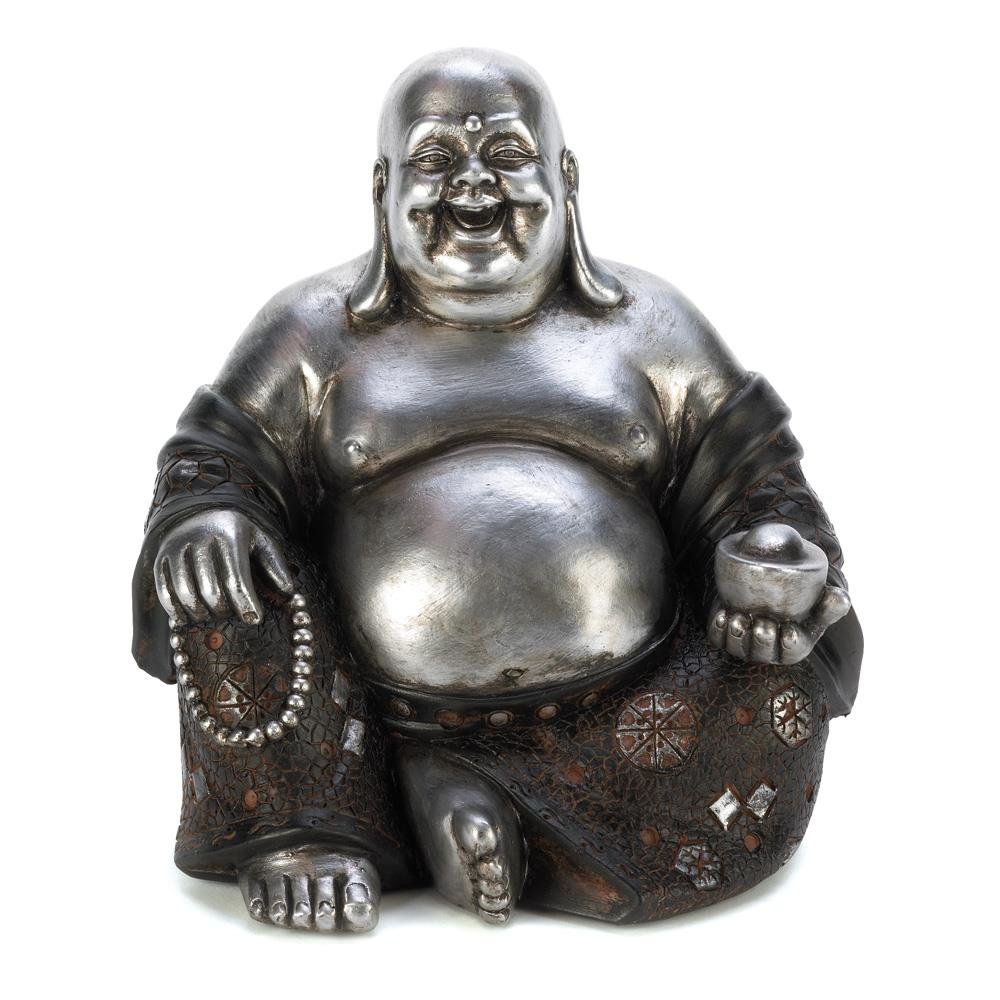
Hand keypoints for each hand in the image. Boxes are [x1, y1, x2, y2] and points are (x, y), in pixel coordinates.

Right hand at [154, 509, 292, 623]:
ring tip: (214, 615)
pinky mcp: (160, 557)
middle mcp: (200, 537)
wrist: (202, 513)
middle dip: (225, 610)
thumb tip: (288, 592)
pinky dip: (176, 611)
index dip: (247, 604)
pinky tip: (189, 617)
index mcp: (230, 533)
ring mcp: (177, 547)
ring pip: (186, 594)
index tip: (255, 620)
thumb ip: (276, 565)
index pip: (237, 580)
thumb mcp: (261, 542)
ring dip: (201, 614)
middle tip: (233, 613)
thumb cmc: (238, 535)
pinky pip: (164, 592)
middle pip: (211, 591)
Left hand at [707, 585, 850, 664]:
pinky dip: (718, 630)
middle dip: (763, 640)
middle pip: (764, 653)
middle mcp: (768, 651)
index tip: (790, 631)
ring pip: (739, 648)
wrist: (768, 596)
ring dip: (737, 635)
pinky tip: (722, 615)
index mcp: (793, 646)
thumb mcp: (818, 605)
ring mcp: (745, 646)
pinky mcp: (725, 637)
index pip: (792, 652)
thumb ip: (832, 603)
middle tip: (763, 624)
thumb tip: (840, 597)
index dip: (790, 644)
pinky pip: (719, 640)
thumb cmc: (798, 606)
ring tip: (739, 619)